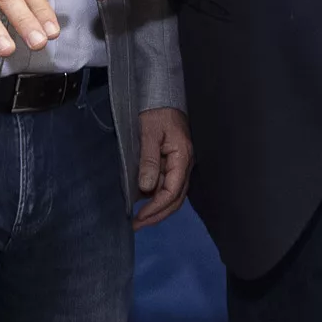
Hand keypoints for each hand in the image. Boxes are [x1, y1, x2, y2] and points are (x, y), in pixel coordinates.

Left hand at [133, 107, 192, 228]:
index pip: (172, 191)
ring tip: (138, 218)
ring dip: (157, 208)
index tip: (139, 217)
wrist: (163, 97)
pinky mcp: (173, 163)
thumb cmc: (157, 112)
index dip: (156, 207)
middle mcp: (185, 165)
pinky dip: (156, 197)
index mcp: (182, 158)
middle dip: (157, 215)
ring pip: (172, 194)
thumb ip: (149, 160)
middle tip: (137, 225)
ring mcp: (180, 165)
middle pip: (175, 199)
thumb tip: (146, 187)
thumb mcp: (149, 134)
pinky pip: (167, 185)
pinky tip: (143, 201)